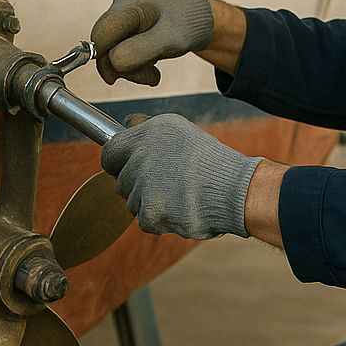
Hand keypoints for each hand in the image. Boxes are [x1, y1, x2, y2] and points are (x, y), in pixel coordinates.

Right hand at [91, 0, 214, 85]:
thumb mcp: (171, 39)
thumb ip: (139, 51)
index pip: (101, 34)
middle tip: (150, 75)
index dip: (107, 58)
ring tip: (154, 70)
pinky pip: (122, 46)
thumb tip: (111, 62)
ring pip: (113, 48)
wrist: (201, 14)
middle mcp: (122, 3)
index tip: (120, 76)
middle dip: (124, 65)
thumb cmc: (190, 21)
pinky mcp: (128, 22)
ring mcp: (124, 12)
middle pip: (106, 43)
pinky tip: (152, 62)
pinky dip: (136, 60)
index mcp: (130, 1)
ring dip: (132, 66)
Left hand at [99, 114, 259, 239]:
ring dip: (151, 204)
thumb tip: (126, 124)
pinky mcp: (150, 211)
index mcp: (148, 133)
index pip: (110, 152)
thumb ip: (148, 130)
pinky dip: (161, 221)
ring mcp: (144, 184)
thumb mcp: (180, 131)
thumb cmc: (212, 162)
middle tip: (168, 185)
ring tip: (179, 195)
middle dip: (139, 187)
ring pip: (132, 203)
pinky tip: (180, 209)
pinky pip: (144, 221)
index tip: (122, 170)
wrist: (235, 190)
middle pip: (121, 182)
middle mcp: (142, 155)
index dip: (115, 164)